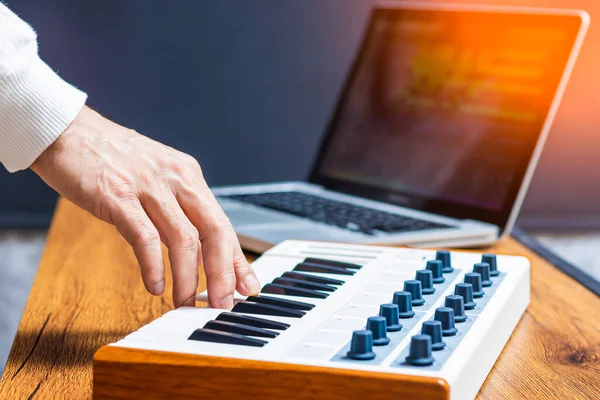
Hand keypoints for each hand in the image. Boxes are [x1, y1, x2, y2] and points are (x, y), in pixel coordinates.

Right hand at [30, 106, 260, 307]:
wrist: (67, 131)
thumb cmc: (112, 159)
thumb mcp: (158, 180)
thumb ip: (179, 214)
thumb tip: (199, 255)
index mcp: (188, 176)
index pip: (222, 223)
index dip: (237, 259)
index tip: (248, 286)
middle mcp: (176, 178)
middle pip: (213, 231)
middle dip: (222, 273)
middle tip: (223, 304)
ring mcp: (148, 186)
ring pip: (183, 239)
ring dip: (188, 278)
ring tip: (185, 303)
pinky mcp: (117, 195)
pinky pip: (145, 237)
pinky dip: (153, 266)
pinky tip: (154, 285)